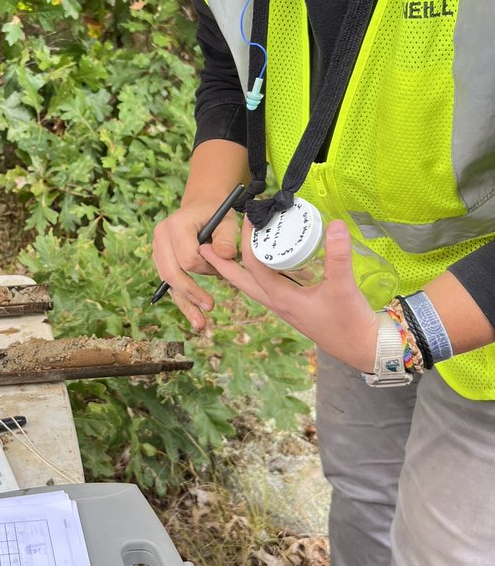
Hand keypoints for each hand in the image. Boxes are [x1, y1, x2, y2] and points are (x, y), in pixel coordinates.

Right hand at [152, 199, 239, 330]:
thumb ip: (226, 238)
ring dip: (185, 303)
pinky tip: (193, 317)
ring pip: (167, 282)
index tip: (222, 267)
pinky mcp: (160, 260)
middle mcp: (160, 236)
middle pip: (171, 272)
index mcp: (176, 224)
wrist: (201, 206)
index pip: (188, 258)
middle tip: (211, 308)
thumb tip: (226, 255)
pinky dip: (182, 301)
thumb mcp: (227, 221)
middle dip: (191, 292)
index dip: (207, 268)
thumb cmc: (216, 213)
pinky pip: (169, 284)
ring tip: (200, 324)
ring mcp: (157, 249)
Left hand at [199, 218, 379, 371]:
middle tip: (203, 246)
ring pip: (254, 284)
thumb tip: (334, 224)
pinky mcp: (294, 306)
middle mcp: (276, 302)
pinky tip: (270, 260)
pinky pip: (270, 286)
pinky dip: (263, 272)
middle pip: (241, 280)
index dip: (247, 240)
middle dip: (221, 264)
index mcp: (281, 297)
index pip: (253, 265)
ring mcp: (284, 306)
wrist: (362, 348)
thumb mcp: (343, 287)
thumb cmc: (350, 322)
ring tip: (229, 250)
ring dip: (240, 268)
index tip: (246, 217)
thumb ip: (338, 257)